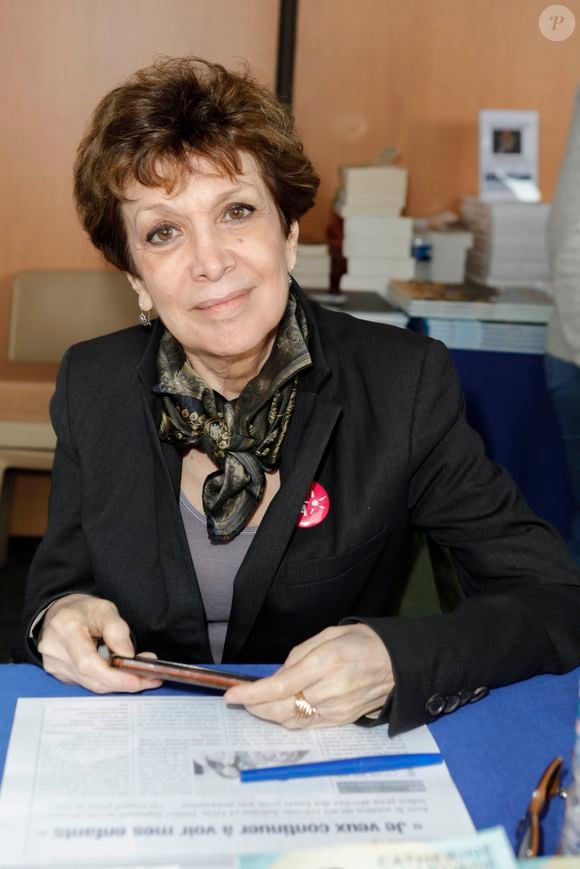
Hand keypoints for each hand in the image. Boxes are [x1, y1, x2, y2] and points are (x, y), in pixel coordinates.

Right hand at [37, 593, 161, 693]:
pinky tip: (122, 675)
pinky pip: (88, 683)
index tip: (138, 678)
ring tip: (141, 675)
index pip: (88, 663)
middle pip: (91, 679)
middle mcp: (56, 651)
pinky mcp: (61, 674)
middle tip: (149, 678)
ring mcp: (55, 665)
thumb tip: (127, 655)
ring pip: (91, 684)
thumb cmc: (81, 609)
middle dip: (123, 682)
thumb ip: (117, 629)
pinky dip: (107, 681)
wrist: (59, 613)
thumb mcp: (104, 608)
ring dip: (118, 683)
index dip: (114, 677)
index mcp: (66, 629)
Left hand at [224, 624, 393, 727]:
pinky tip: (278, 709)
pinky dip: (288, 719)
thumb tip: (277, 676)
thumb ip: (299, 655)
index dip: (252, 693)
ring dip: (269, 714)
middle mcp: (331, 691)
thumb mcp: (329, 635)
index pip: (280, 685)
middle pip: (282, 709)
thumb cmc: (363, 642)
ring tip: (256, 703)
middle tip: (239, 699)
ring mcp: (337, 710)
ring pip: (291, 720)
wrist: (398, 664)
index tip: (231, 695)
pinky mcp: (341, 722)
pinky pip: (307, 725)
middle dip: (255, 707)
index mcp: (326, 663)